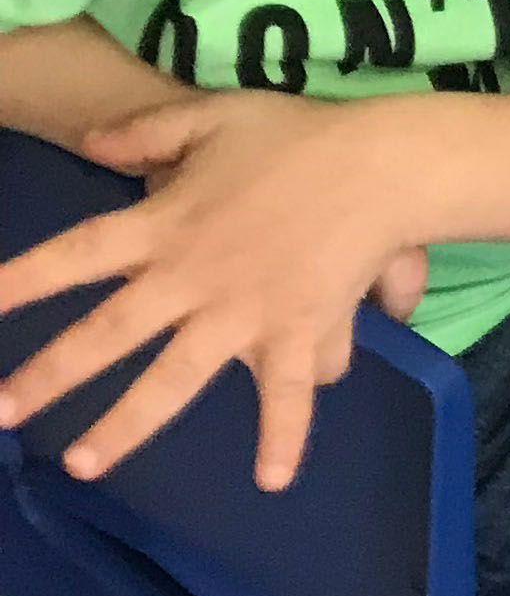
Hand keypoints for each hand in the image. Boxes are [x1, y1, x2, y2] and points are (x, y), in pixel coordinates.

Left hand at [0, 94, 424, 488]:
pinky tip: (273, 480)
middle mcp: (191, 278)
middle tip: (1, 414)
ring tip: (81, 465)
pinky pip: (286, 394)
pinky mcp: (294, 334)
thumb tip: (89, 143)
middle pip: (108, 334)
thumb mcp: (216, 114)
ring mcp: (242, 314)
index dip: (20, 281)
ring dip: (125, 427)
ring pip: (172, 381)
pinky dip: (283, 437)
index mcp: (165, 225)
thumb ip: (148, 131)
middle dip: (49, 376)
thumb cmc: (301, 136)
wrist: (385, 164)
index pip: (76, 255)